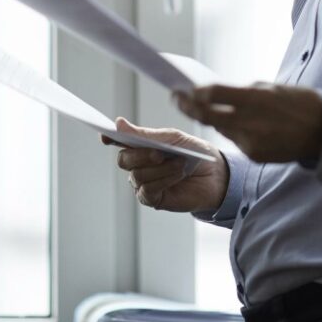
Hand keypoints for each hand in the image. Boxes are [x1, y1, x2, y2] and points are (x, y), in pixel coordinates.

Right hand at [104, 117, 228, 211]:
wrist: (214, 174)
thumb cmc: (193, 152)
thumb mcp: (172, 138)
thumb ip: (145, 134)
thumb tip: (118, 124)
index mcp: (141, 145)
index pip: (118, 140)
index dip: (109, 137)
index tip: (106, 136)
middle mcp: (138, 163)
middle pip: (123, 159)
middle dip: (141, 155)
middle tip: (160, 153)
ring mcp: (143, 182)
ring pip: (137, 175)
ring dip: (160, 169)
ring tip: (180, 164)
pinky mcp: (151, 198)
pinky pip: (147, 189)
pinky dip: (164, 180)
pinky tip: (178, 175)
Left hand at [174, 83, 321, 163]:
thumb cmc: (299, 102)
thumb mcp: (271, 88)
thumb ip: (243, 92)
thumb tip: (217, 93)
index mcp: (255, 100)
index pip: (212, 95)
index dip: (194, 92)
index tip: (183, 88)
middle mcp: (250, 123)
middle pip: (206, 116)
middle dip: (189, 107)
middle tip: (177, 98)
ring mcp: (251, 142)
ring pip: (220, 128)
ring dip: (211, 118)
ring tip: (202, 107)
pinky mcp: (254, 155)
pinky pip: (236, 140)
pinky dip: (232, 130)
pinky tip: (235, 122)